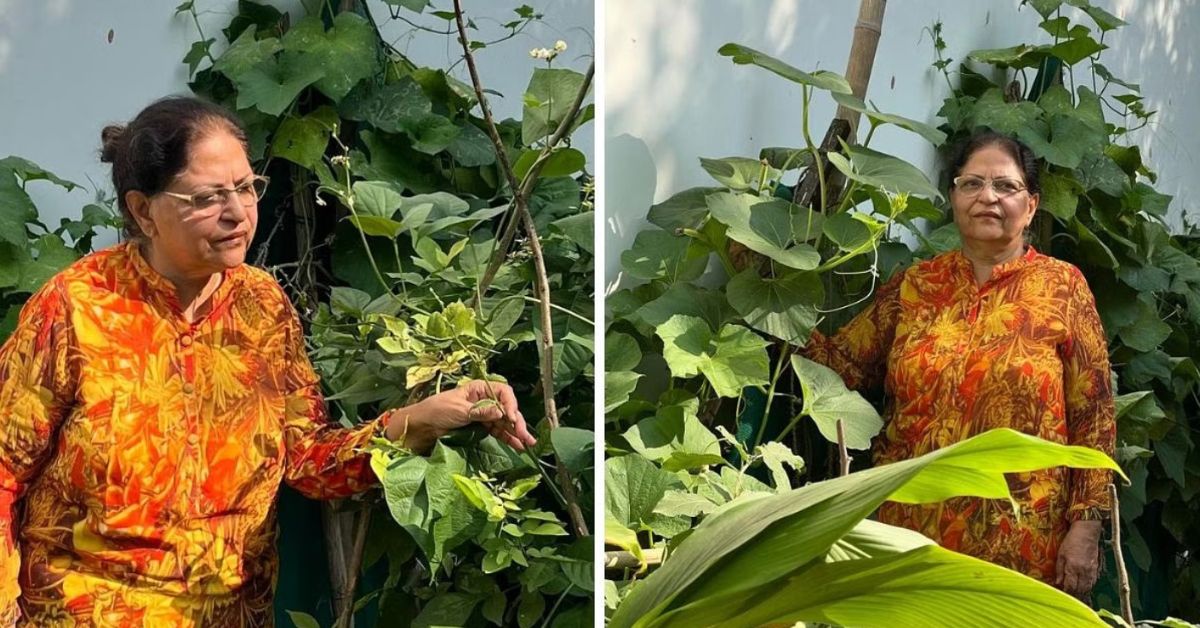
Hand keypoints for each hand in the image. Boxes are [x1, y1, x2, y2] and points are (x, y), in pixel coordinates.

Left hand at [385, 380, 536, 453]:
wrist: (420, 427)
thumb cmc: (436, 411)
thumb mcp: (459, 410)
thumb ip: (480, 411)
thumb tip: (501, 412)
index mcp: (478, 389)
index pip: (502, 392)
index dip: (510, 404)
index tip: (511, 418)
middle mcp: (483, 400)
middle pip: (506, 409)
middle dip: (516, 422)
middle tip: (525, 436)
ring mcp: (482, 415)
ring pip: (504, 422)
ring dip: (515, 432)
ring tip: (527, 444)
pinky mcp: (479, 428)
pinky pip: (496, 432)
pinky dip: (506, 438)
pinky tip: (516, 445)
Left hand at [1055, 519, 1101, 599]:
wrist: (1087, 533)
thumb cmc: (1071, 542)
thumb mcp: (1061, 554)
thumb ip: (1059, 570)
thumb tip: (1058, 582)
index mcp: (1073, 568)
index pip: (1070, 586)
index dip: (1065, 592)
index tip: (1061, 593)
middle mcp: (1083, 571)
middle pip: (1080, 590)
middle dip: (1073, 594)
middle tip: (1067, 594)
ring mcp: (1091, 571)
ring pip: (1087, 588)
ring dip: (1081, 591)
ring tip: (1075, 592)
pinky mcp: (1096, 569)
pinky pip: (1093, 582)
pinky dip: (1088, 586)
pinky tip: (1083, 585)